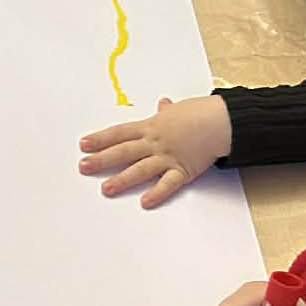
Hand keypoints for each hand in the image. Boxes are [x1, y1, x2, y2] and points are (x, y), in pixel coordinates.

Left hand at [79, 95, 231, 207]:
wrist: (222, 120)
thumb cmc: (200, 112)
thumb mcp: (179, 109)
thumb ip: (166, 111)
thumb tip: (163, 104)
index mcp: (151, 126)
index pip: (120, 133)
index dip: (100, 139)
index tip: (83, 145)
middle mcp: (155, 142)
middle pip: (124, 151)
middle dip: (102, 159)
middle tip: (83, 167)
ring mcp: (168, 157)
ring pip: (140, 169)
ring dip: (122, 179)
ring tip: (106, 189)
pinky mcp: (183, 170)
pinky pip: (168, 184)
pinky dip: (157, 193)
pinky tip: (144, 202)